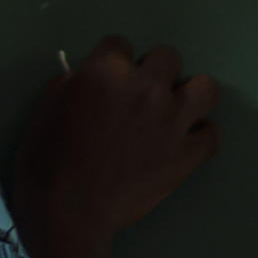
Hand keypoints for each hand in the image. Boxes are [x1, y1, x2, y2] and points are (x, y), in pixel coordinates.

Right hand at [11, 36, 219, 245]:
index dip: (112, 63)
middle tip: (140, 99)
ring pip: (205, 88)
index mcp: (107, 72)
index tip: (108, 83)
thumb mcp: (45, 109)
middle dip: (153, 73)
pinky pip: (212, 135)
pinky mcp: (186, 155)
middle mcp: (146, 88)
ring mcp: (172, 122)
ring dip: (190, 96)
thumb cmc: (46, 162)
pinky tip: (184, 144)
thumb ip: (71, 84)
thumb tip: (86, 78)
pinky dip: (200, 138)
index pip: (120, 44)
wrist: (68, 213)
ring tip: (175, 112)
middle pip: (167, 57)